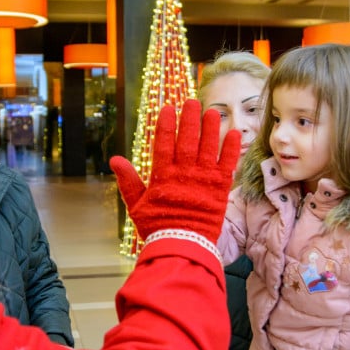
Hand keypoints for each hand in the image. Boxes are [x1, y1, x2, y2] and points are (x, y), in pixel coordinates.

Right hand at [110, 99, 239, 241]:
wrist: (182, 247)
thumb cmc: (157, 227)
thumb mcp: (136, 205)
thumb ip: (128, 181)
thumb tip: (114, 160)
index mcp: (163, 175)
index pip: (164, 142)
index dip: (166, 123)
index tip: (168, 108)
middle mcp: (184, 173)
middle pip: (187, 139)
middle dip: (190, 119)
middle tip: (193, 102)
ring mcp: (204, 179)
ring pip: (208, 147)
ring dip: (211, 128)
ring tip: (212, 112)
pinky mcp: (220, 189)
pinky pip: (228, 164)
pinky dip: (231, 149)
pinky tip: (234, 133)